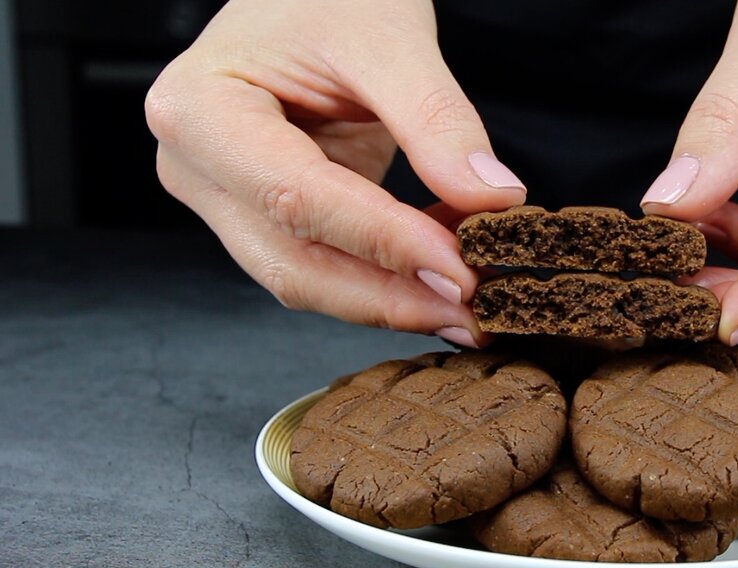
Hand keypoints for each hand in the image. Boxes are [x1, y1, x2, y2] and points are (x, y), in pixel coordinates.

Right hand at [145, 0, 526, 347]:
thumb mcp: (388, 36)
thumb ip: (437, 121)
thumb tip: (492, 200)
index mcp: (200, 110)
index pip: (299, 198)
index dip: (385, 243)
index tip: (459, 269)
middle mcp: (197, 168)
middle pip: (295, 262)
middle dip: (390, 297)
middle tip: (474, 313)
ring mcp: (227, 200)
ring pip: (310, 278)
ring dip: (394, 300)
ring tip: (469, 306)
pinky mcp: (267, 217)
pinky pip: (327, 264)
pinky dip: (389, 278)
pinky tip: (446, 277)